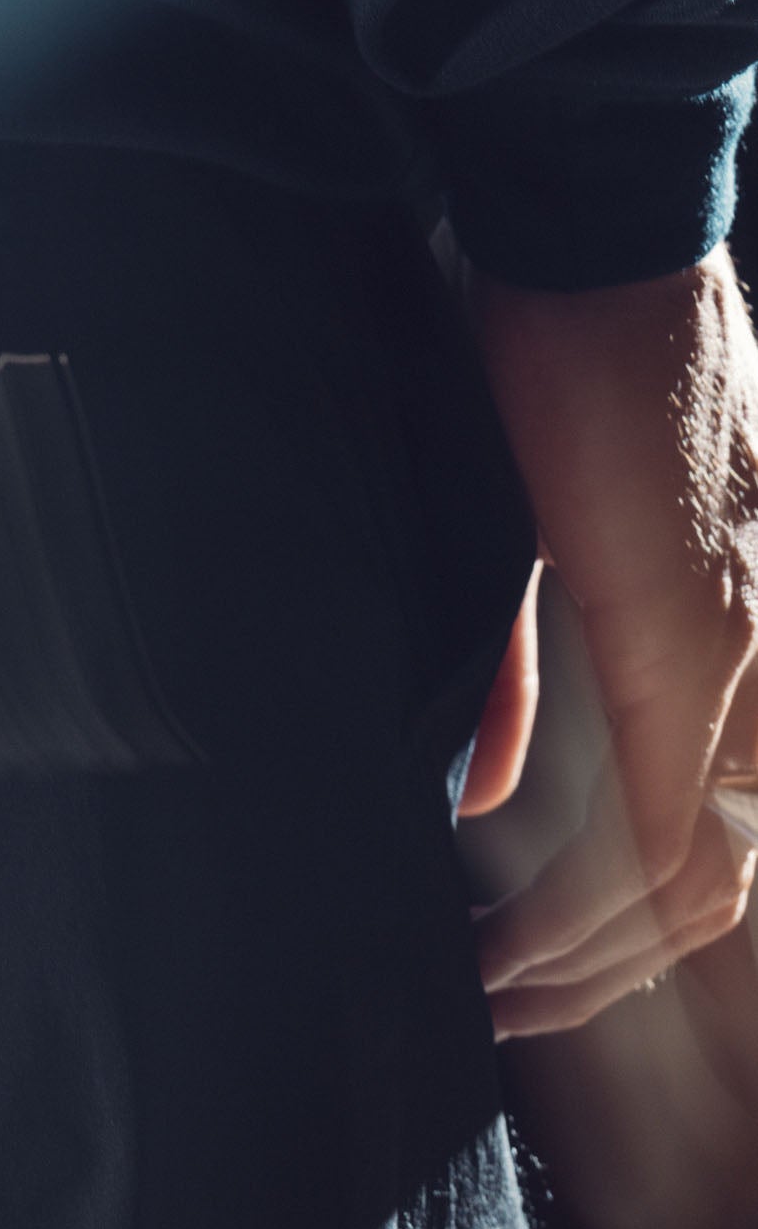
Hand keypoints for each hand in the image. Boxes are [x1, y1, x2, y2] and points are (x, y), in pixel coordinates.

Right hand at [463, 243, 757, 1038]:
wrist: (595, 226)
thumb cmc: (561, 341)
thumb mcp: (549, 523)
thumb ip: (527, 672)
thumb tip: (496, 796)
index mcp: (731, 624)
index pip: (721, 831)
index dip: (627, 927)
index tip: (524, 965)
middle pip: (721, 882)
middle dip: (606, 969)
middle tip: (509, 1002)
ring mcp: (738, 652)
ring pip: (703, 882)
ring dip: (590, 964)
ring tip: (495, 995)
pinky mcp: (685, 639)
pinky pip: (662, 834)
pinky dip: (582, 918)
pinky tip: (506, 954)